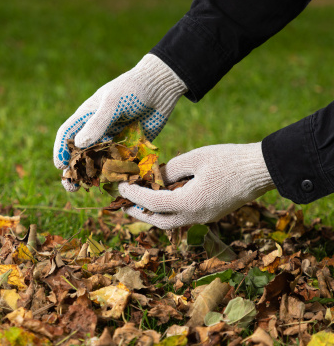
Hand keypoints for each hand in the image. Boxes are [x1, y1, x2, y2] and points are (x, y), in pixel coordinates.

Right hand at [54, 54, 187, 190]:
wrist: (160, 87)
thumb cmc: (132, 89)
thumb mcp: (113, 102)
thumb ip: (98, 123)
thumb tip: (80, 145)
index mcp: (87, 117)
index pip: (68, 135)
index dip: (62, 150)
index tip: (60, 166)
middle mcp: (98, 131)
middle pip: (82, 153)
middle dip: (76, 170)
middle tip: (72, 186)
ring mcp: (114, 140)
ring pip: (101, 161)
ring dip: (95, 175)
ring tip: (92, 187)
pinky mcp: (131, 147)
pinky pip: (122, 163)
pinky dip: (119, 173)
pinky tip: (118, 182)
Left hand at [118, 142, 274, 228]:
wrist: (259, 170)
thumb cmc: (228, 160)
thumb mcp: (195, 158)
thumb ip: (171, 169)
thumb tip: (156, 177)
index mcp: (190, 202)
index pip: (152, 202)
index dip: (133, 195)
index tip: (120, 187)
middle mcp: (196, 216)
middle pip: (160, 222)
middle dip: (140, 213)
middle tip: (124, 204)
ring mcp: (205, 218)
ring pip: (172, 223)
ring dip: (154, 215)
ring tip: (140, 204)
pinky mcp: (211, 214)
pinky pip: (184, 218)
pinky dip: (168, 212)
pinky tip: (164, 200)